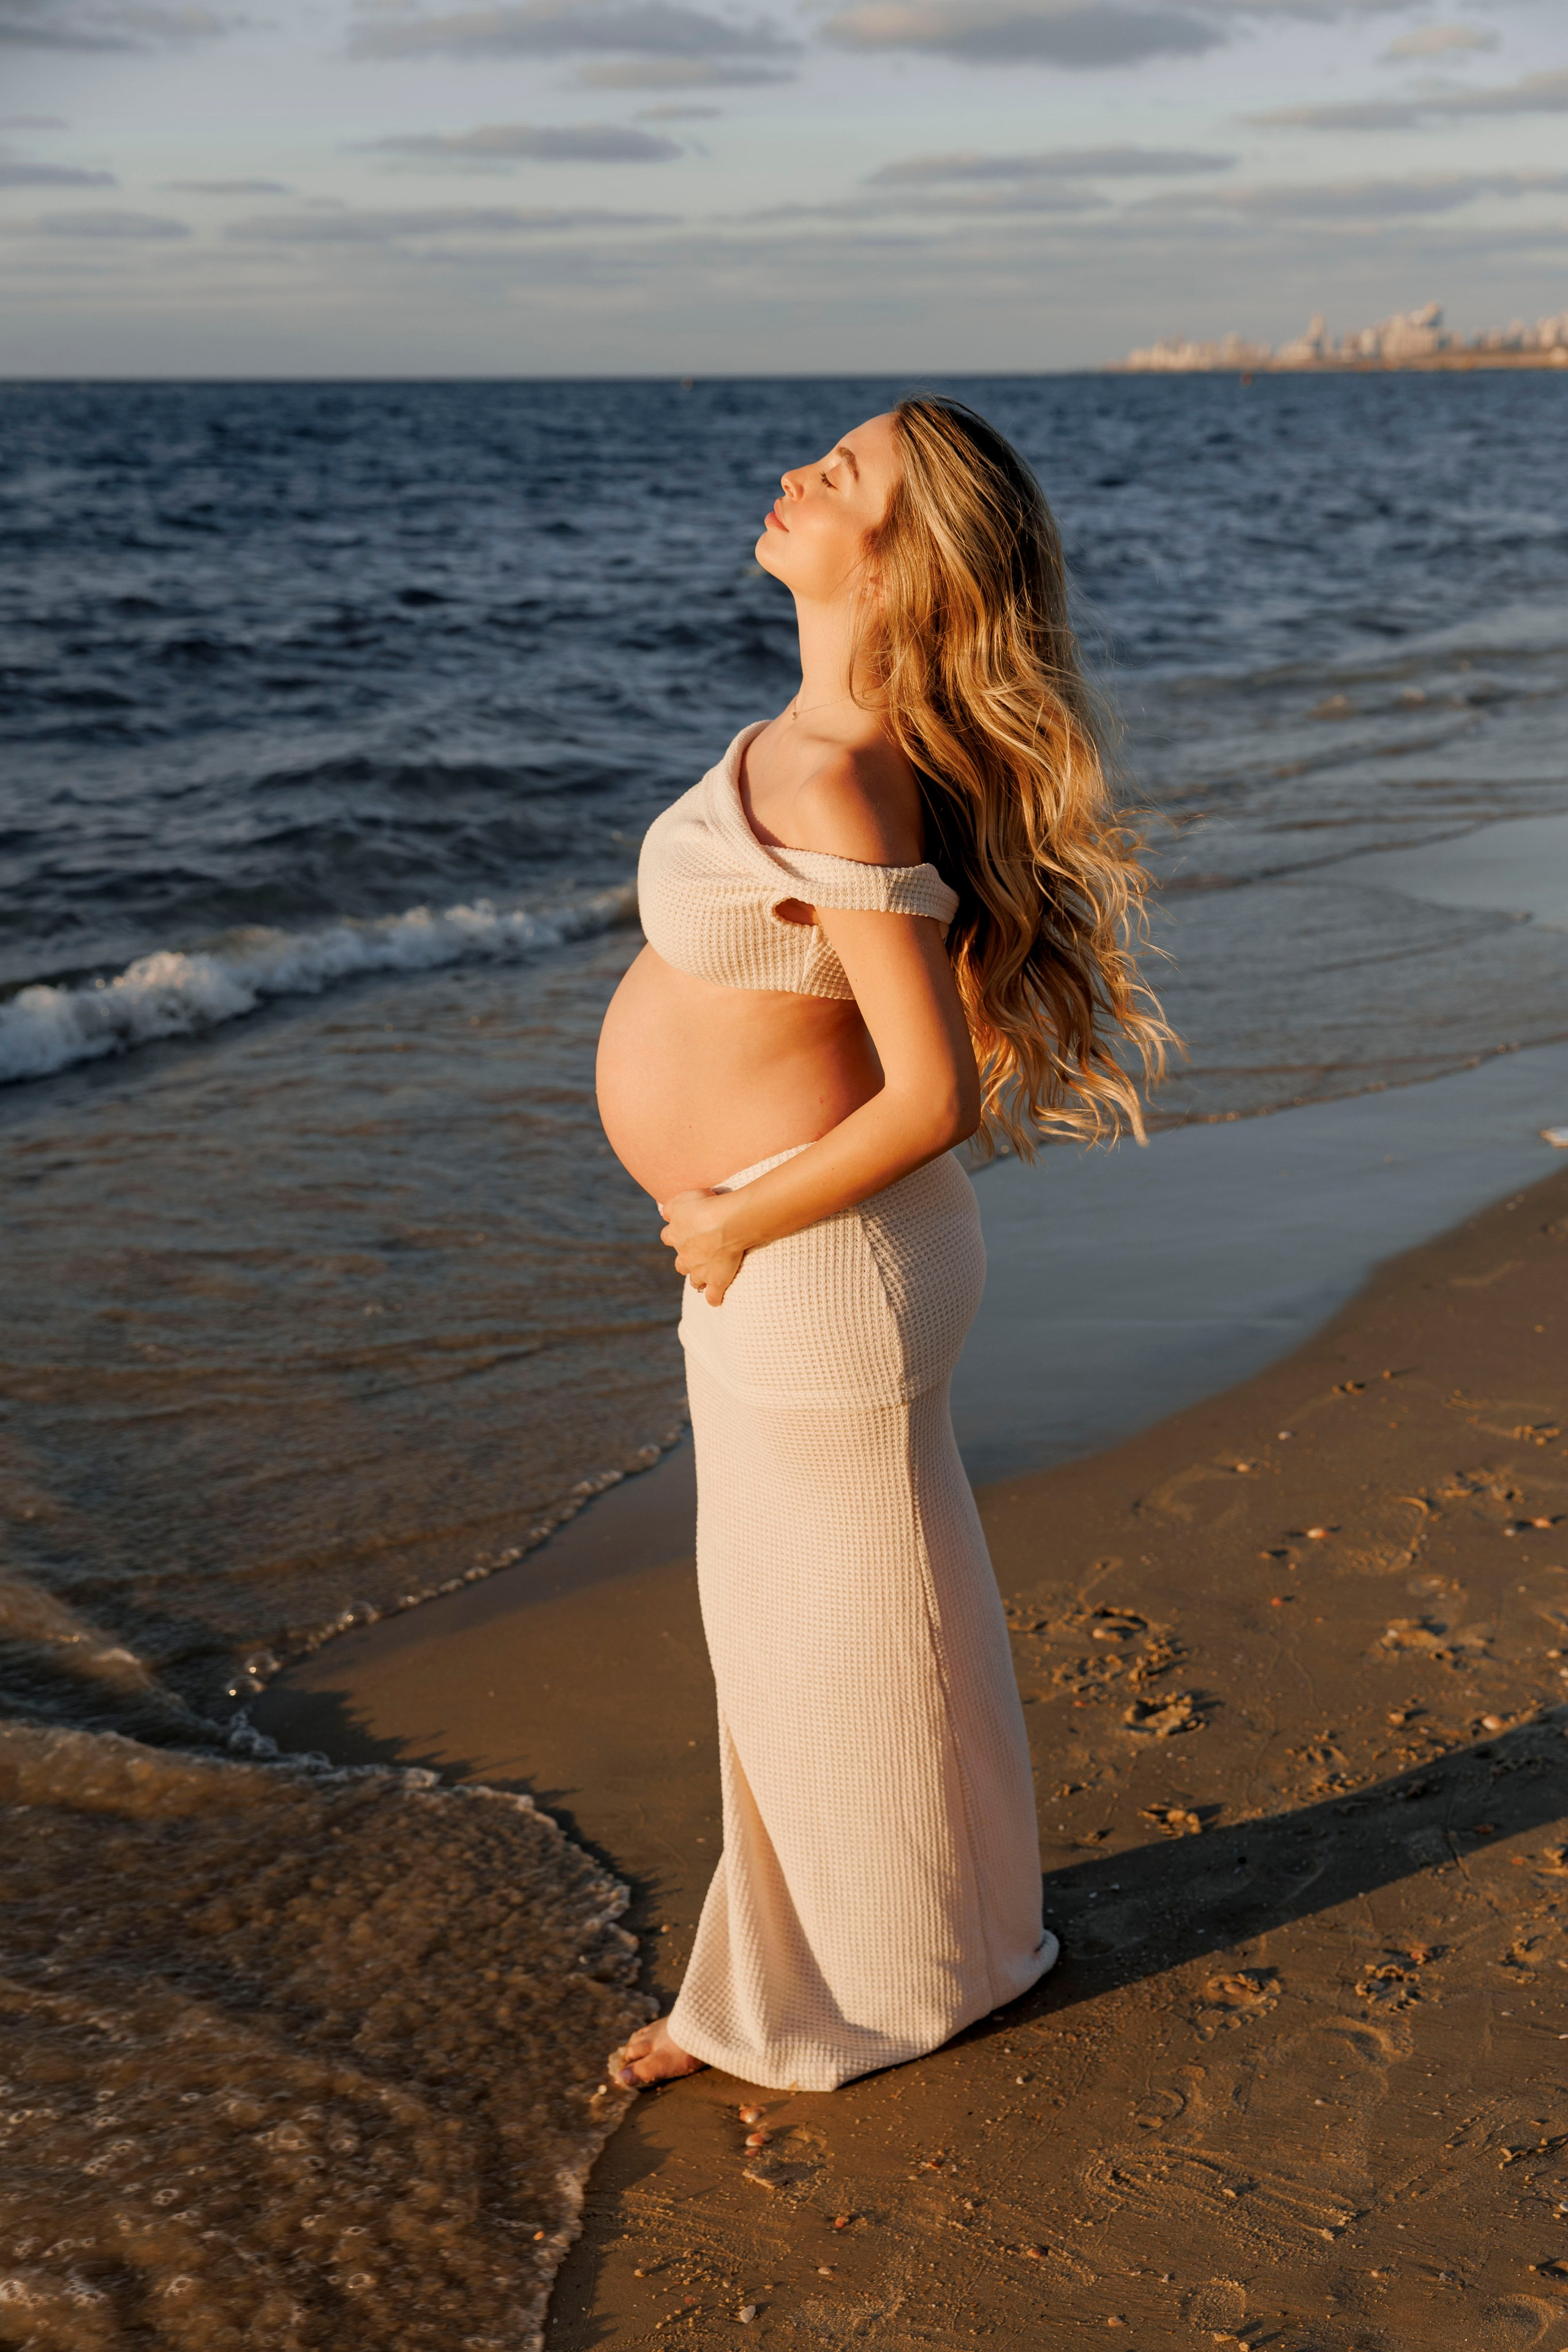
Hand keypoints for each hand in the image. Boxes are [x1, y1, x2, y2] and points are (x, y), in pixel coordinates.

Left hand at [657, 1189, 746, 1305]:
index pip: (668, 1237)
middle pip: (680, 1264)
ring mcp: (700, 1271)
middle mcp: (685, 1256)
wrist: (724, 1222)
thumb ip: (671, 1207)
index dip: (673, 1235)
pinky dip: (713, 1299)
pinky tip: (715, 1300)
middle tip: (696, 1257)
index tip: (680, 1233)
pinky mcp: (716, 1281)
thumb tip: (663, 1214)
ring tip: (705, 1278)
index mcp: (675, 1236)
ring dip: (698, 1280)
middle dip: (686, 1262)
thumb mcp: (682, 1199)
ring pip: (695, 1281)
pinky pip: (713, 1296)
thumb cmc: (704, 1207)